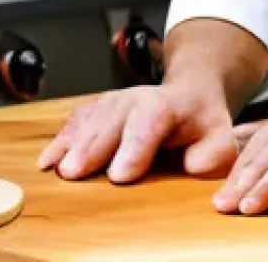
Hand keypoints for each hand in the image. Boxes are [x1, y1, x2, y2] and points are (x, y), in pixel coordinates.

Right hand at [37, 83, 237, 184]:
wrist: (188, 93)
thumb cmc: (202, 122)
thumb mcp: (221, 136)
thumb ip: (212, 153)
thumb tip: (193, 165)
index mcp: (166, 106)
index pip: (148, 124)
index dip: (133, 148)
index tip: (120, 175)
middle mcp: (135, 99)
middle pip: (110, 122)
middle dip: (91, 148)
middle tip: (74, 173)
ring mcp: (113, 102)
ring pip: (90, 120)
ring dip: (71, 143)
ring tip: (56, 167)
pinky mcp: (98, 109)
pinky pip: (77, 121)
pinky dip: (60, 138)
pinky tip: (47, 159)